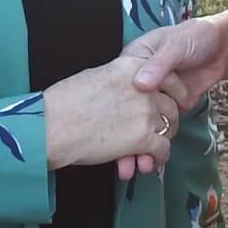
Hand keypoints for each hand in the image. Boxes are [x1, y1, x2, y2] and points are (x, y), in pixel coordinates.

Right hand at [42, 55, 187, 173]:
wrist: (53, 124)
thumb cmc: (65, 100)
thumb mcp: (96, 76)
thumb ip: (119, 79)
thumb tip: (125, 86)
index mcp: (132, 66)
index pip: (168, 76)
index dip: (174, 91)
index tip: (173, 99)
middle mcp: (145, 88)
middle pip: (171, 104)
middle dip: (169, 118)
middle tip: (163, 128)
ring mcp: (146, 113)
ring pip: (169, 127)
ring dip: (164, 139)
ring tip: (154, 148)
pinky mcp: (143, 138)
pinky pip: (163, 149)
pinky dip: (159, 158)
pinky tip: (150, 162)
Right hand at [113, 17, 227, 180]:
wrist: (221, 48)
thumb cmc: (193, 38)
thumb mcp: (174, 46)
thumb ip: (159, 64)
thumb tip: (141, 85)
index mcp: (133, 62)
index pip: (116, 88)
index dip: (111, 109)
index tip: (105, 129)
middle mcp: (138, 84)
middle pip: (125, 115)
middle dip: (123, 139)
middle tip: (122, 159)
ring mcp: (152, 100)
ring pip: (136, 128)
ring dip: (134, 150)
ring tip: (130, 168)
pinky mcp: (166, 111)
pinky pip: (154, 132)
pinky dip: (151, 150)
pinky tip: (146, 163)